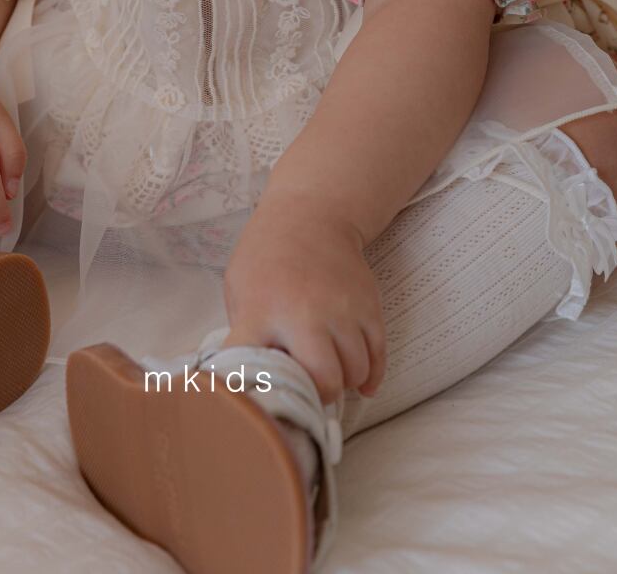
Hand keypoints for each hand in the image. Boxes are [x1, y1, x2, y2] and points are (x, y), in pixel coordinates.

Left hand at [220, 187, 385, 404]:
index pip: (259, 371)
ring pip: (355, 372)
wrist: (310, 215)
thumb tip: (246, 379)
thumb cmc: (266, 257)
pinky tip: (360, 382)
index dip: (261, 394)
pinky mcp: (369, 306)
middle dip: (317, 395)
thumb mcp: (238, 289)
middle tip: (309, 388)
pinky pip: (378, 356)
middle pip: (324, 381)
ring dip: (344, 381)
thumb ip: (243, 334)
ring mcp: (342, 310)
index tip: (263, 401)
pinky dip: (370, 376)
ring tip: (329, 372)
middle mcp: (305, 314)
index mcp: (262, 312)